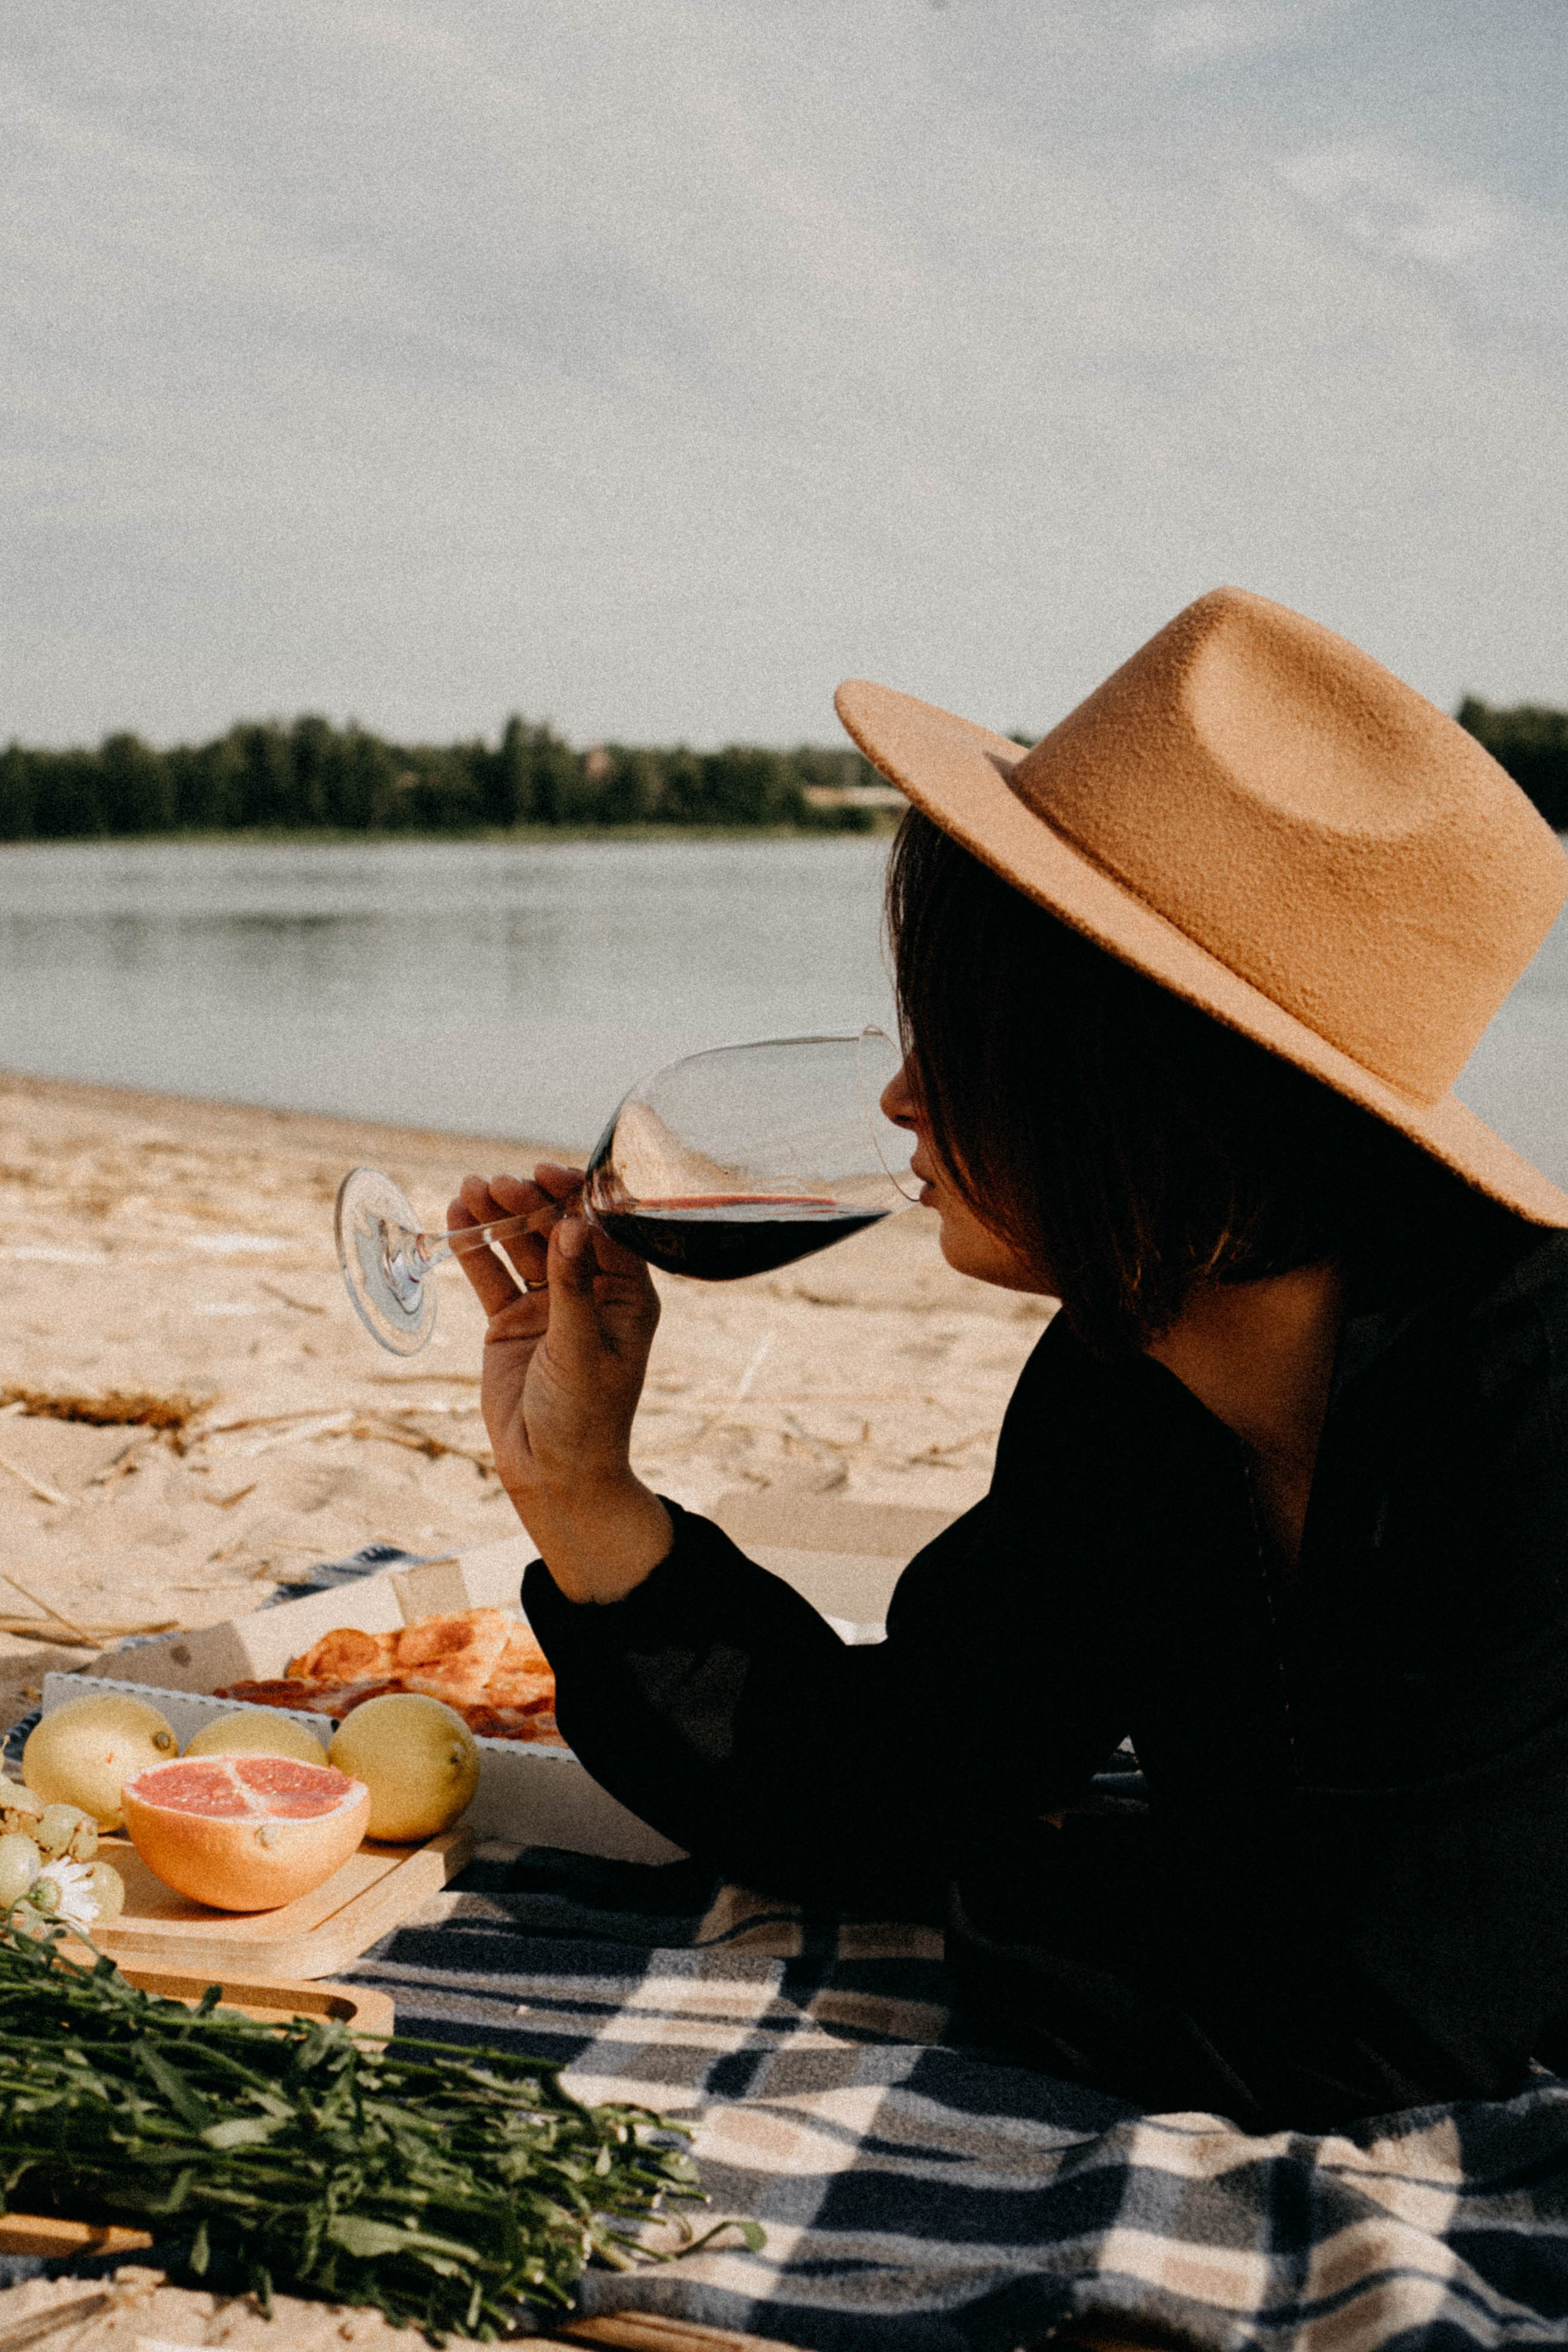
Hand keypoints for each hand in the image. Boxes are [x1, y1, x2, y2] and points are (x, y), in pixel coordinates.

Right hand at [447, 1167, 670, 1602]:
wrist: (551, 1472)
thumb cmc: (585, 1417)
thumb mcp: (581, 1350)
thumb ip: (571, 1287)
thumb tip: (571, 1226)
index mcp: (626, 1296)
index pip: (603, 1232)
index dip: (575, 1199)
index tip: (545, 1174)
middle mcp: (589, 1293)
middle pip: (557, 1232)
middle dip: (528, 1204)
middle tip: (497, 1183)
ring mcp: (548, 1305)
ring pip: (521, 1248)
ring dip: (497, 1218)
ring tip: (469, 1189)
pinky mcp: (511, 1322)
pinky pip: (492, 1276)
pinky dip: (474, 1248)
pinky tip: (454, 1218)